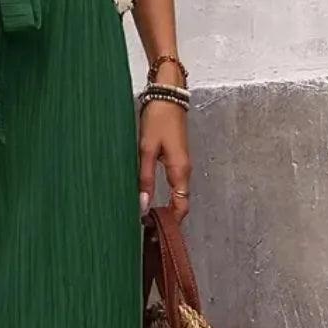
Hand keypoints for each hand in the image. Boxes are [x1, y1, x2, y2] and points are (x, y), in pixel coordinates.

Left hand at [138, 98, 191, 222]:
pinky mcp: (176, 158)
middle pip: (181, 203)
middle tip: (149, 229)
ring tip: (148, 217)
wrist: (168, 96)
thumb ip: (144, 177)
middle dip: (168, 218)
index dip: (171, 223)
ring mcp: (182, 164)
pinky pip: (174, 184)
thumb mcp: (146, 149)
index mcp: (180, 170)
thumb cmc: (159, 118)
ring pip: (178, 194)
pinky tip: (152, 197)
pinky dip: (166, 195)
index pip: (181, 207)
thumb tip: (142, 203)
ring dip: (167, 207)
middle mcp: (184, 170)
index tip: (156, 232)